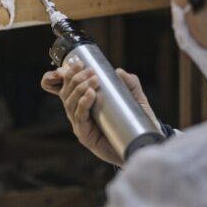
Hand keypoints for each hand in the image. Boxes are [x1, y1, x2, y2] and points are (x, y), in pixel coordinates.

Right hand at [41, 61, 155, 165]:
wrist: (142, 144)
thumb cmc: (136, 121)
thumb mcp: (136, 99)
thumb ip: (130, 84)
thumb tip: (119, 71)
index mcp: (86, 101)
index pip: (66, 86)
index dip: (64, 75)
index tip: (77, 62)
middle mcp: (79, 112)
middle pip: (65, 92)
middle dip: (74, 78)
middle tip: (90, 70)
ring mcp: (81, 124)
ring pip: (70, 104)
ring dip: (79, 89)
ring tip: (92, 80)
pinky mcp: (85, 135)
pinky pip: (80, 118)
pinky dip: (83, 104)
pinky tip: (91, 94)